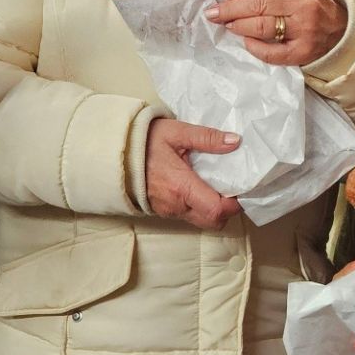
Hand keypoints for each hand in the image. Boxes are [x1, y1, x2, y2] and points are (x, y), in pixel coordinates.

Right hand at [145, 116, 242, 230]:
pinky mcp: (162, 211)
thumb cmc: (143, 141)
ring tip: (215, 185)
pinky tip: (198, 186)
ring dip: (212, 208)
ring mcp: (168, 211)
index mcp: (181, 187)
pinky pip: (187, 215)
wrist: (113, 153)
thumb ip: (206, 138)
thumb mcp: (176, 132)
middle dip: (227, 210)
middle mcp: (176, 205)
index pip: (217, 210)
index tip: (241, 189)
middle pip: (213, 222)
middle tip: (231, 188)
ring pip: (200, 220)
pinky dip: (198, 206)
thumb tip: (235, 142)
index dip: (235, 204)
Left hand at [206, 0, 347, 66]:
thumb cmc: (313, 6)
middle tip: (214, 13)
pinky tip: (246, 42)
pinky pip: (272, 53)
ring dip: (239, 26)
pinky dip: (254, 47)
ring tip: (228, 25)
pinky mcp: (303, 52)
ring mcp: (305, 30)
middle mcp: (305, 4)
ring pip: (262, 27)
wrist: (343, 31)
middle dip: (231, 8)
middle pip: (260, 3)